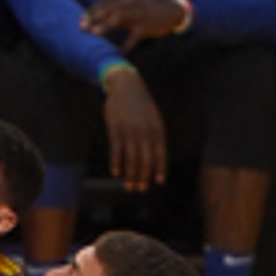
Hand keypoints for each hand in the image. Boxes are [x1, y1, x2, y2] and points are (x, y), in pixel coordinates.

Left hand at [81, 0, 185, 52]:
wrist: (171, 11)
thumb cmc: (143, 11)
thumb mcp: (128, 7)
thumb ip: (112, 12)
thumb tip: (90, 21)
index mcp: (124, 0)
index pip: (104, 2)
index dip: (91, 11)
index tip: (80, 21)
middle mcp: (130, 4)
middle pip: (109, 8)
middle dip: (94, 16)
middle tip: (82, 27)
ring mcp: (138, 14)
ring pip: (120, 17)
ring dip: (106, 24)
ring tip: (94, 33)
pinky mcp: (146, 27)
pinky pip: (134, 37)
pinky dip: (126, 46)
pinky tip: (118, 54)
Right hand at [103, 67, 165, 189]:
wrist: (126, 86)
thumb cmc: (140, 104)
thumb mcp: (153, 117)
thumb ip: (155, 135)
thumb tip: (155, 155)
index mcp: (157, 129)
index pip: (160, 154)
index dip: (159, 169)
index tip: (158, 183)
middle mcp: (145, 132)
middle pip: (145, 160)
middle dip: (143, 177)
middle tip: (140, 189)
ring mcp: (129, 131)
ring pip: (131, 159)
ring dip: (130, 175)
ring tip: (128, 186)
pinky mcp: (115, 130)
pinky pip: (116, 151)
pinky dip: (117, 163)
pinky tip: (116, 173)